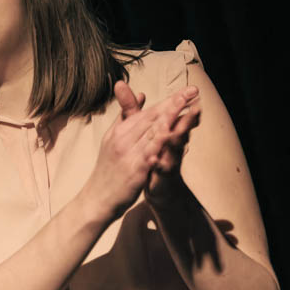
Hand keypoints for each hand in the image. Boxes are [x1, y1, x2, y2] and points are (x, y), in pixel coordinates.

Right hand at [84, 80, 199, 221]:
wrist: (96, 199)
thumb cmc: (107, 170)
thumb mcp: (112, 139)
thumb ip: (127, 117)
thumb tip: (142, 95)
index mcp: (120, 131)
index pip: (148, 112)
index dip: (169, 100)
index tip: (187, 90)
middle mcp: (123, 139)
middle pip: (152, 117)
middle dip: (174, 103)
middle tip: (193, 90)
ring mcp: (128, 154)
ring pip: (152, 132)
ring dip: (171, 117)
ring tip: (187, 105)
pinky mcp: (134, 170)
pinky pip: (149, 154)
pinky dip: (160, 143)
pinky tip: (172, 134)